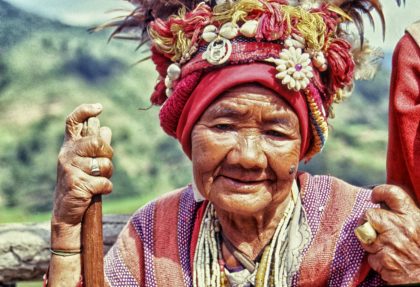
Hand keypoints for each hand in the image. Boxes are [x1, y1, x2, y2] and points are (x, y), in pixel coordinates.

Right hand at [51, 103, 112, 249]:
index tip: (99, 108)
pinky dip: (107, 188)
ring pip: (103, 164)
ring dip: (108, 174)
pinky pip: (104, 182)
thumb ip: (94, 147)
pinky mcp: (77, 184)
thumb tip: (106, 129)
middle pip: (96, 142)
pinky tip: (97, 191)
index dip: (85, 111)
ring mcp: (70, 169)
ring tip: (99, 180)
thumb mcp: (85, 163)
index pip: (72, 122)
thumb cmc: (80, 183)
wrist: (66, 212)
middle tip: (104, 163)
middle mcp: (67, 154)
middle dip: (108, 153)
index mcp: (70, 147)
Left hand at [361, 185, 419, 284]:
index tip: (375, 197)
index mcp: (414, 217)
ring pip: (364, 235)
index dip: (380, 192)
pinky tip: (388, 262)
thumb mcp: (419, 228)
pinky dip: (375, 260)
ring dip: (370, 243)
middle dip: (368, 223)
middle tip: (377, 232)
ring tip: (386, 249)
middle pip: (370, 214)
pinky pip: (369, 255)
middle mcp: (402, 227)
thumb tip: (384, 204)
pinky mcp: (384, 259)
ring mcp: (391, 243)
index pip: (393, 194)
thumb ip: (404, 217)